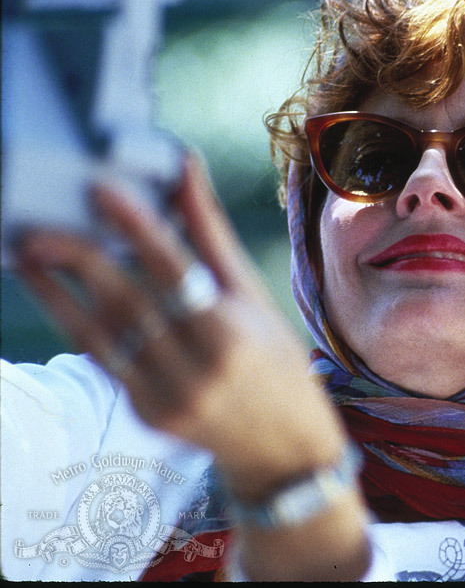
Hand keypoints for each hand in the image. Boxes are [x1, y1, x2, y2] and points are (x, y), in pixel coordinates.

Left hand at [16, 155, 343, 499]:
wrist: (285, 446)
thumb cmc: (276, 359)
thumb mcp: (253, 296)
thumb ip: (211, 235)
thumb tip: (186, 168)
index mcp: (231, 333)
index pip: (177, 271)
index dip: (138, 229)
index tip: (101, 192)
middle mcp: (196, 369)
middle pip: (128, 304)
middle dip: (79, 262)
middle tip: (37, 229)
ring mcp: (166, 398)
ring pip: (101, 336)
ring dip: (57, 296)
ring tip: (27, 258)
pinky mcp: (145, 416)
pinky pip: (105, 362)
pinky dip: (78, 326)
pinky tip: (55, 297)